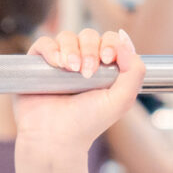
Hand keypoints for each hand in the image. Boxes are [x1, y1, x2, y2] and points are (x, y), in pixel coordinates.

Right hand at [13, 29, 143, 153]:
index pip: (110, 40)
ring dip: (71, 49)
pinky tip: (57, 65)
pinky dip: (51, 49)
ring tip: (71, 70)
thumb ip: (135, 71)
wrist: (56, 137)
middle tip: (87, 72)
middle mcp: (82, 62)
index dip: (110, 43)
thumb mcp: (122, 99)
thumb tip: (126, 41)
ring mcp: (59, 63)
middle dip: (90, 49)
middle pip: (89, 35)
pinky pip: (44, 43)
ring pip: (66, 36)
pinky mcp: (37, 65)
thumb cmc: (88, 122)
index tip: (107, 59)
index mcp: (104, 69)